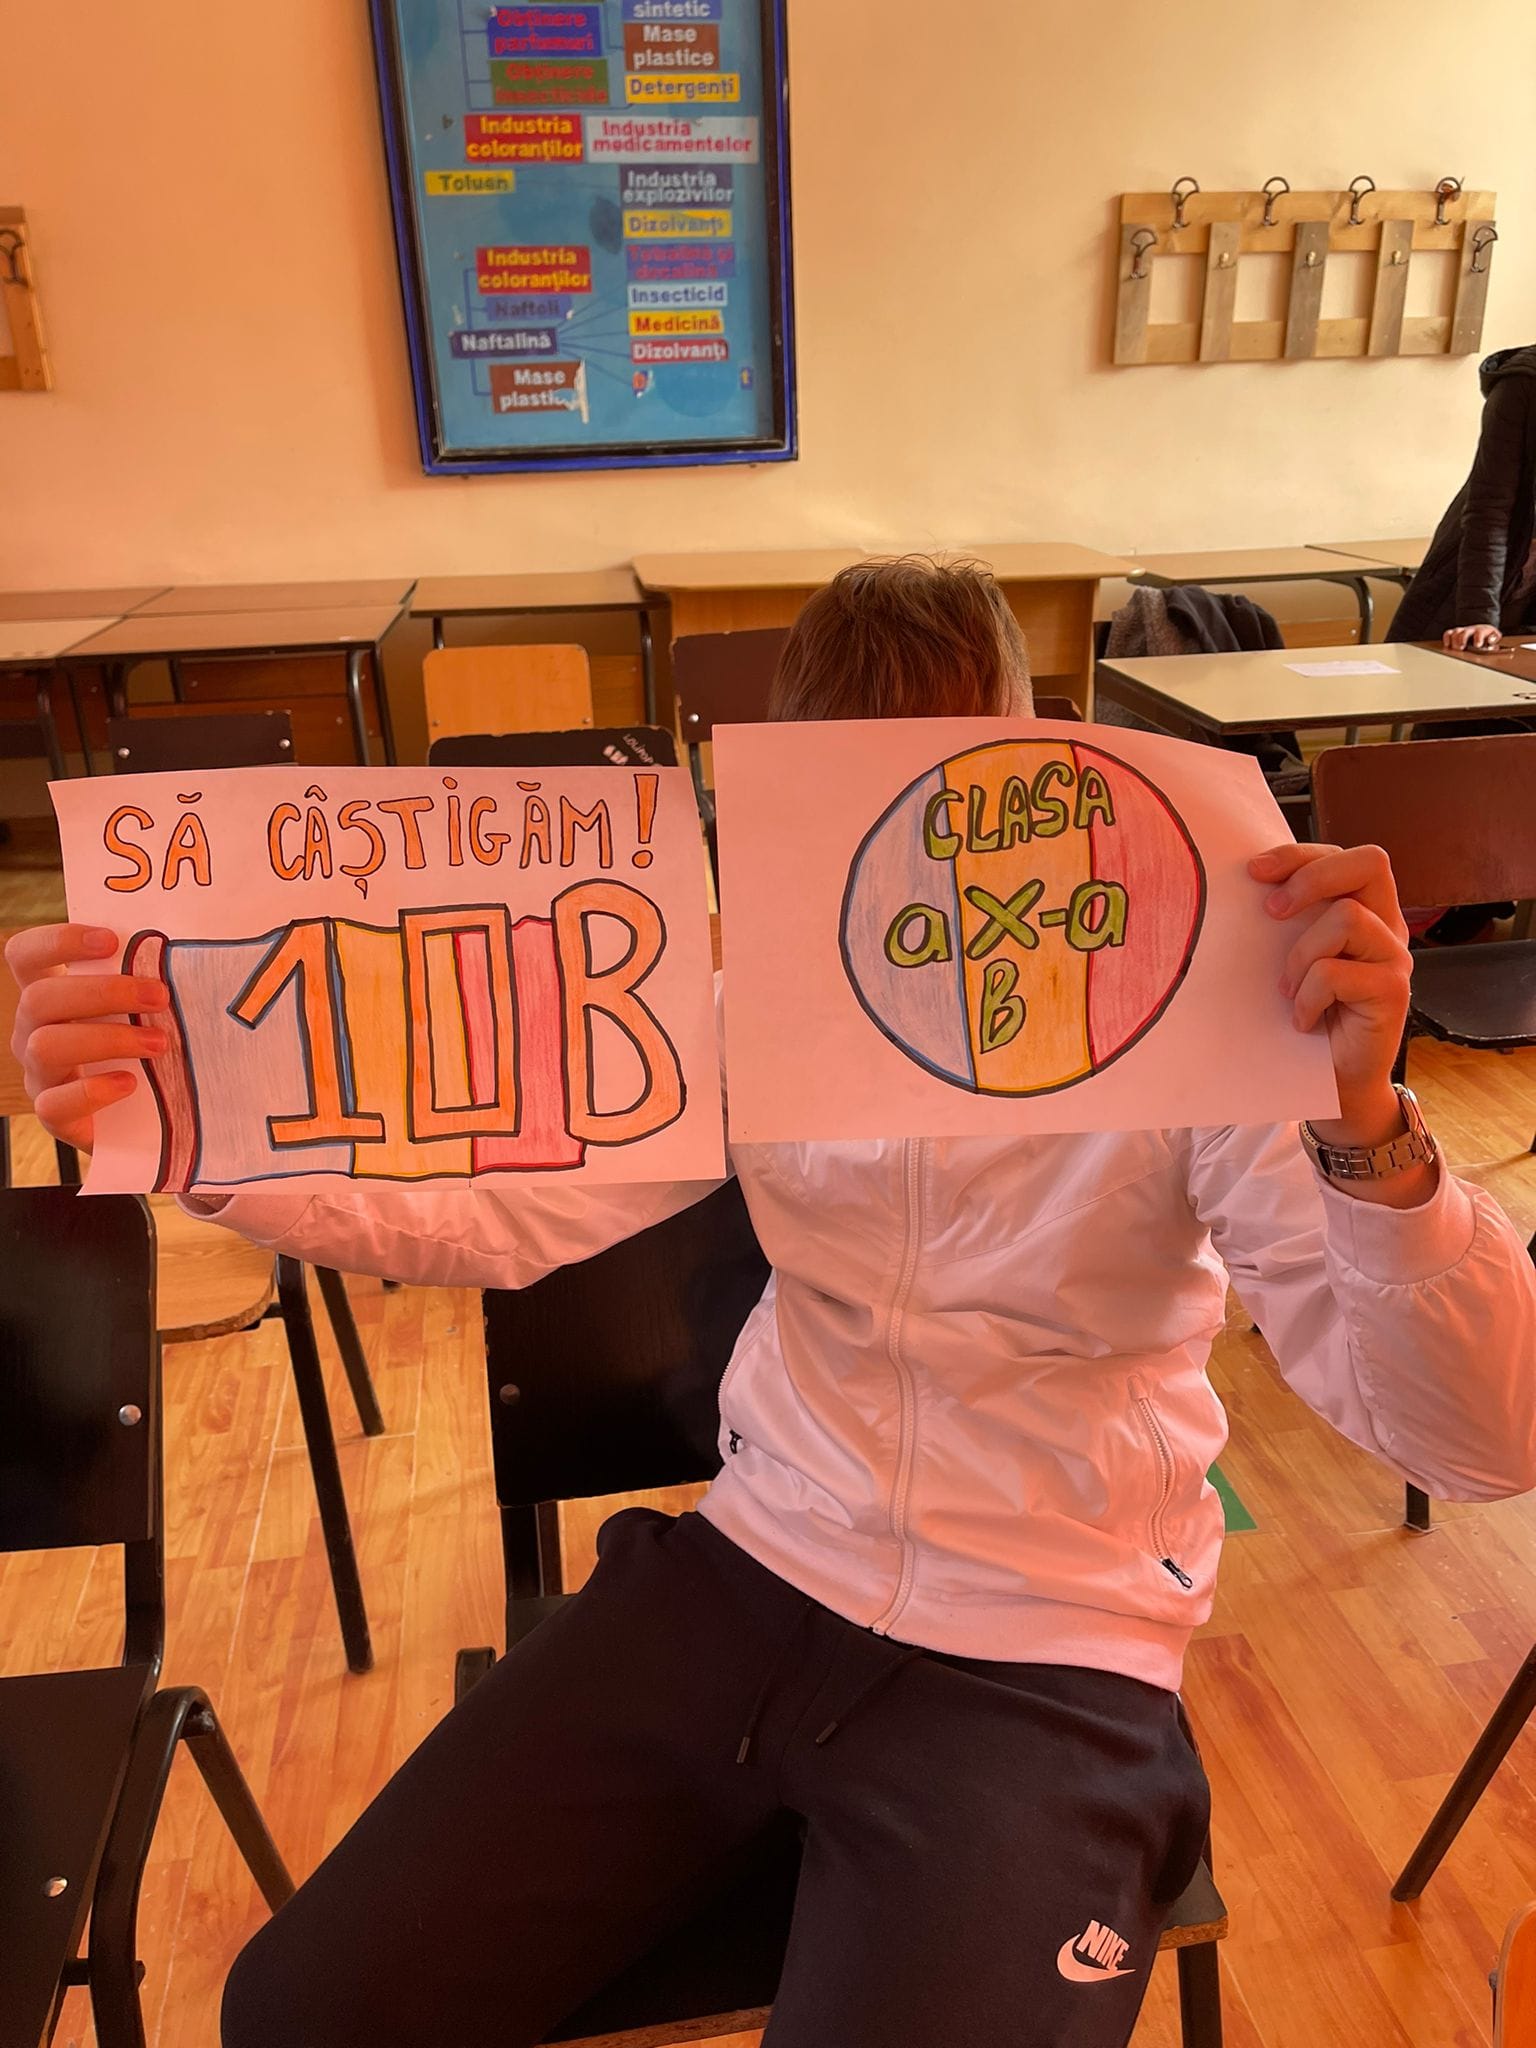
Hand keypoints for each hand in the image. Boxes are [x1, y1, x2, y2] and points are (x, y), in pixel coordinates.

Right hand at [5, 924, 170, 1154]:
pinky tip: (130, 1084)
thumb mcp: (142, 1010)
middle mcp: (33, 1030)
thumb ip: (148, 980)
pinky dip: (94, 1091)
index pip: (26, 955)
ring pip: (46, 1046)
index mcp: (50, 994)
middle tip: (159, 996)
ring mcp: (39, 1074)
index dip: (58, 941)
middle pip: (40, 998)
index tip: (111, 941)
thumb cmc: (145, 1045)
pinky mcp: (54, 1115)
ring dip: (108, 1039)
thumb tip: (196, 951)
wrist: (146, 1115)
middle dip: (104, 992)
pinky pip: (55, 1103)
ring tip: (159, 1043)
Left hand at [1247, 843, 1410, 1140]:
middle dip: (1312, 877)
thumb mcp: (1295, 958)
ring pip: (1346, 917)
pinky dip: (1307, 997)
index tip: (1254, 871)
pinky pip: (1335, 973)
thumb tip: (1248, 883)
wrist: (1335, 1082)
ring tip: (1289, 989)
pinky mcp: (1393, 991)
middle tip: (1273, 911)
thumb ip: (1290, 922)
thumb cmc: (1309, 1015)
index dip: (1301, 855)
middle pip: (1369, 863)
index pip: (1346, 856)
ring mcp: (1395, 957)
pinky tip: (1303, 1020)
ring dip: (1302, 954)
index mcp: (1366, 910)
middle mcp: (1388, 926)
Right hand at [1443, 624, 1501, 650]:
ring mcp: (1462, 631)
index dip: (1478, 638)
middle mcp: (1471, 629)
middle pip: (1465, 632)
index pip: (1480, 632)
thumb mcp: (1494, 638)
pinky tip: (1447, 645)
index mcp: (1482, 630)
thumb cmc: (1487, 637)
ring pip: (1456, 632)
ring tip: (1455, 649)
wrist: (1481, 630)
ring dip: (1454, 640)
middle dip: (1462, 640)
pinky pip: (1448, 633)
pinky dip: (1446, 638)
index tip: (1477, 645)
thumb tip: (1491, 642)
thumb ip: (1494, 641)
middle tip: (1461, 648)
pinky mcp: (1455, 633)